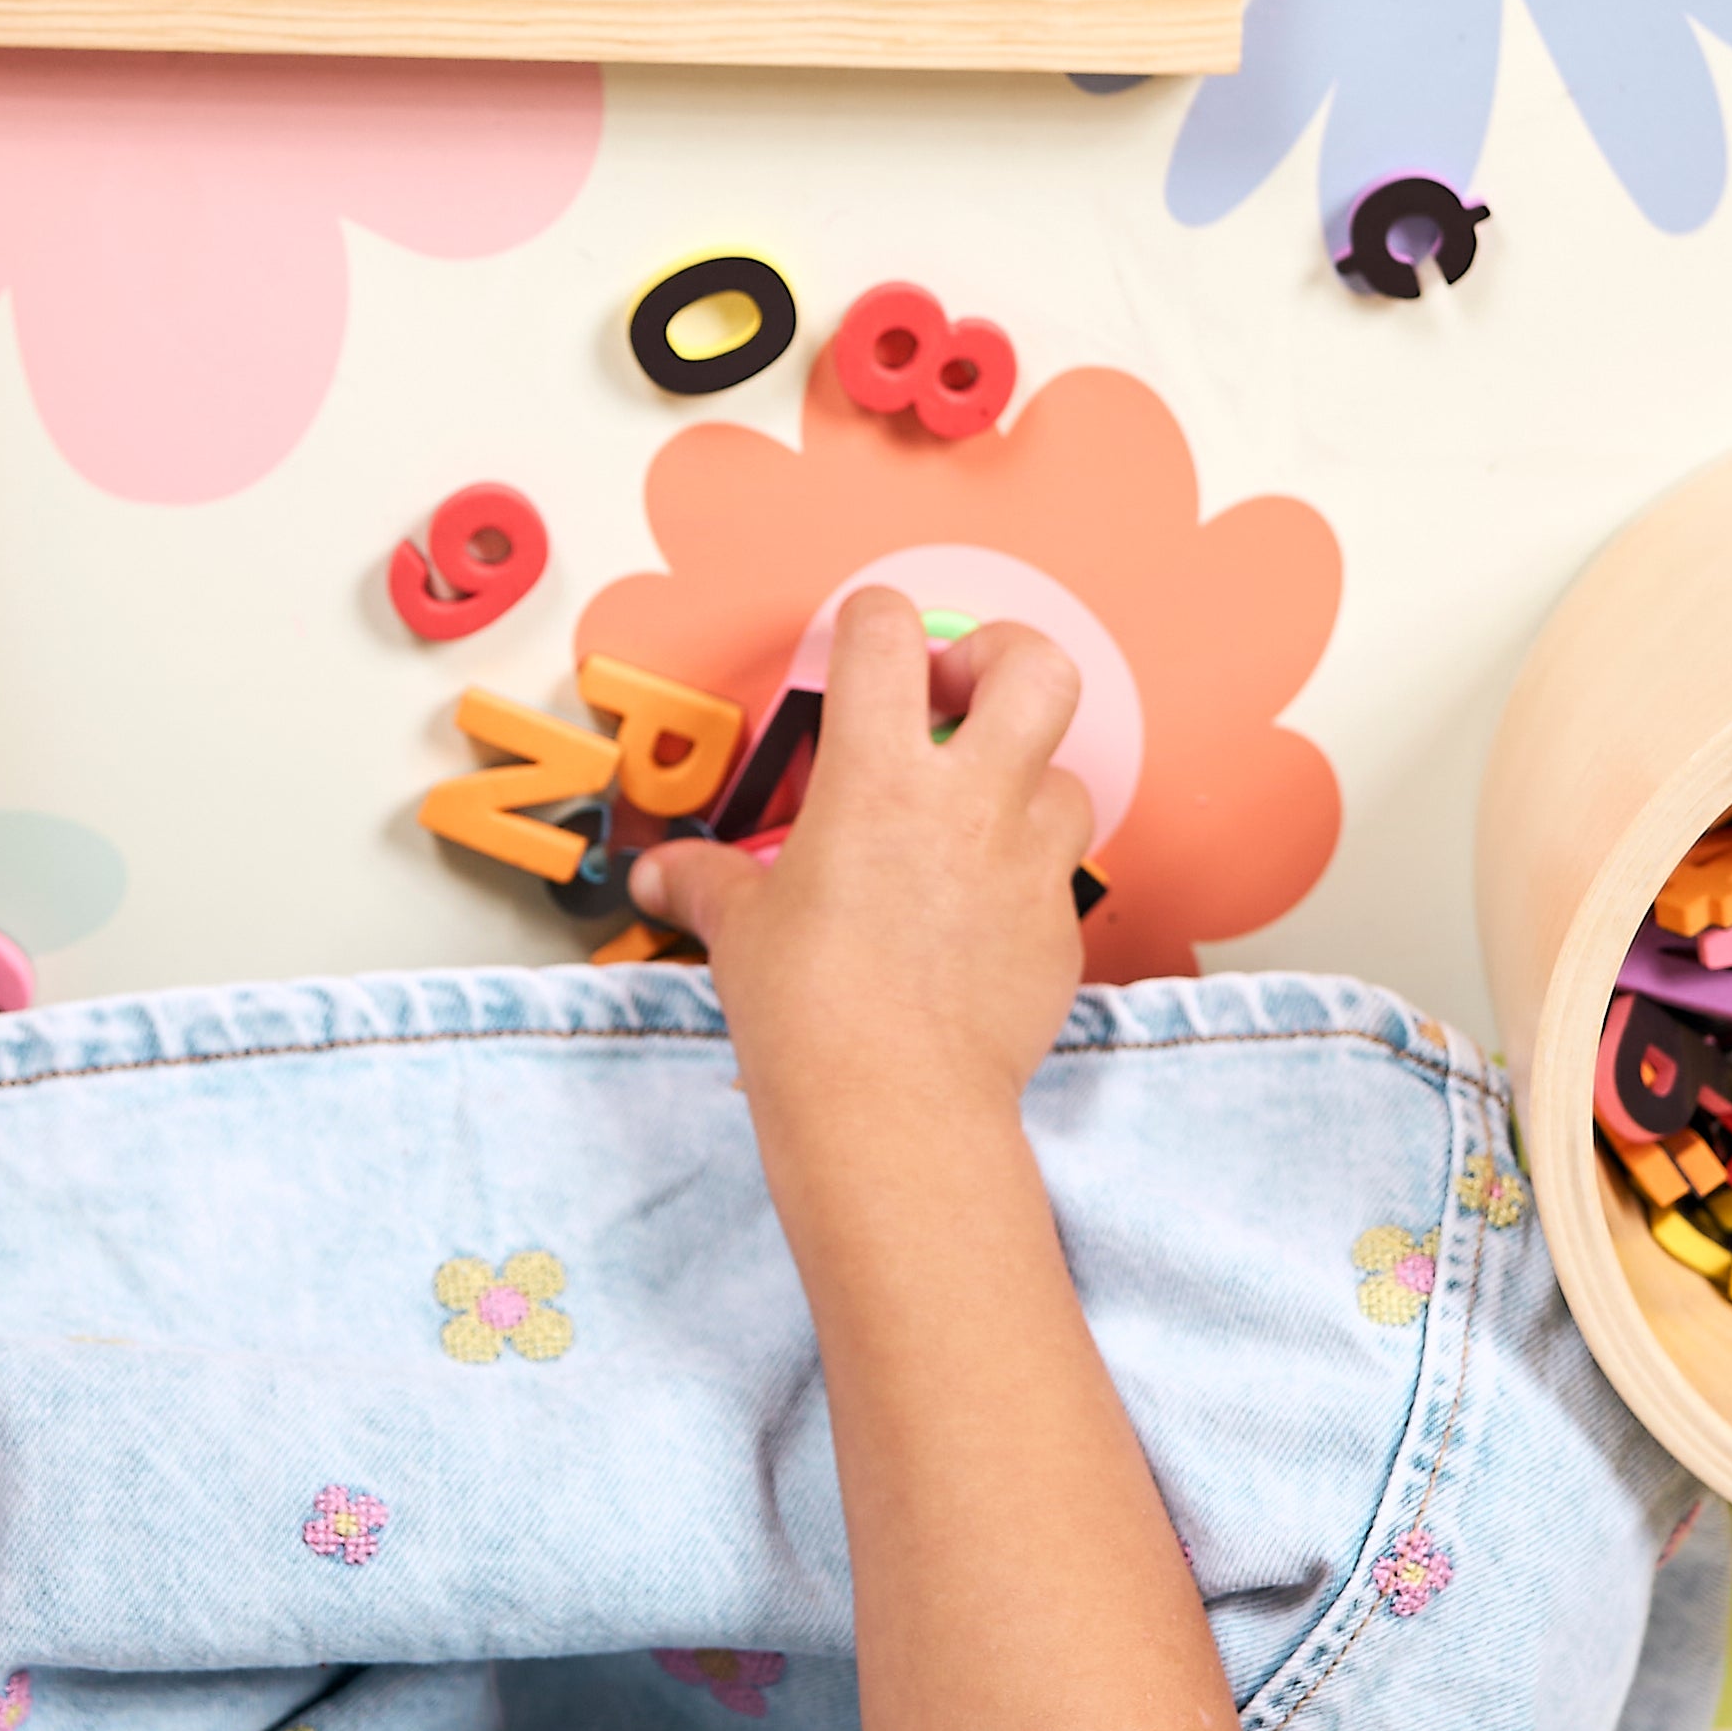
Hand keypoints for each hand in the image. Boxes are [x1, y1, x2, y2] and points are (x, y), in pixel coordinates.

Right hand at [629, 589, 1090, 1190]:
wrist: (893, 1108)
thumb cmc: (812, 1014)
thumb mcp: (741, 930)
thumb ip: (710, 883)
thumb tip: (667, 876)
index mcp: (878, 775)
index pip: (888, 633)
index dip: (871, 622)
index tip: (862, 651)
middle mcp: (970, 801)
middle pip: (1036, 667)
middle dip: (1000, 659)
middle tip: (955, 698)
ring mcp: (1029, 862)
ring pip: (1064, 775)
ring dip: (1021, 782)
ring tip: (967, 825)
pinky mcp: (1061, 928)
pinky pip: (1057, 873)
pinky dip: (1022, 878)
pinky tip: (973, 918)